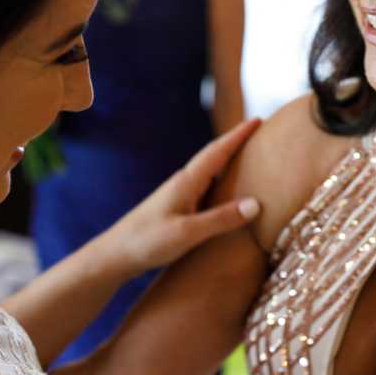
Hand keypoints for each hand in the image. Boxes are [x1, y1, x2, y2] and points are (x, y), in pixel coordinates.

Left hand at [110, 117, 261, 278]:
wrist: (116, 254)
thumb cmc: (148, 242)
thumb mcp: (187, 233)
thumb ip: (221, 219)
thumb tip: (255, 204)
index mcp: (187, 181)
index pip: (218, 151)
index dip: (238, 136)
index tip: (258, 120)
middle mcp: (184, 183)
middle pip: (216, 157)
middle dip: (237, 144)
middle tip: (259, 133)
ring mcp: (179, 196)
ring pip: (211, 174)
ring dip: (230, 164)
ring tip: (250, 160)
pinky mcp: (176, 210)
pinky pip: (206, 191)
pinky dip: (221, 186)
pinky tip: (227, 194)